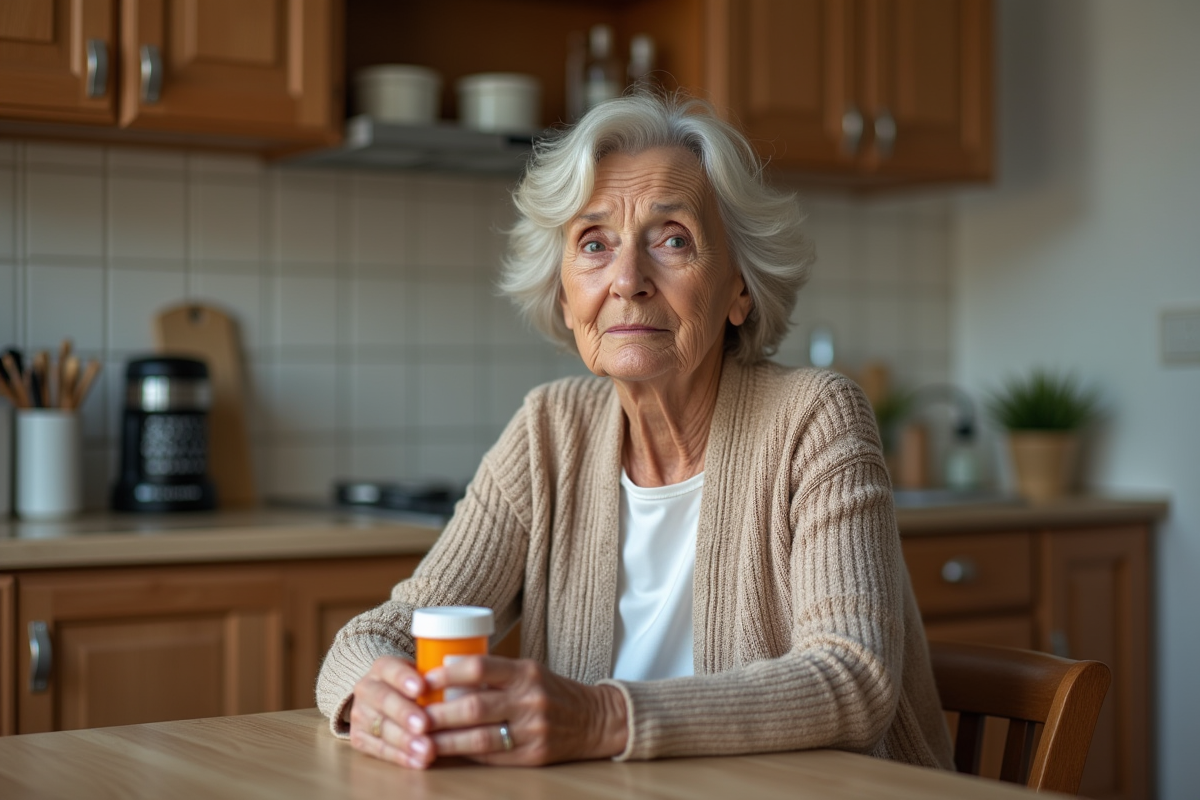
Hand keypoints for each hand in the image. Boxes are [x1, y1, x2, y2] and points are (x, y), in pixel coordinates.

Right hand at [347, 656, 435, 768]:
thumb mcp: (422, 674)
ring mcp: (360, 714)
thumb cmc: (415, 687)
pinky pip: (379, 749)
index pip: (391, 668)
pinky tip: (418, 761)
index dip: (404, 678)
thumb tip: (466, 685)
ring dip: (405, 741)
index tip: (422, 688)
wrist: (385, 700)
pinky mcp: (358, 737)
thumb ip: (436, 679)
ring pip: (381, 727)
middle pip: (384, 700)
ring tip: (426, 750)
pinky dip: (400, 757)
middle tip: (424, 725)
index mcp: (383, 667)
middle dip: (405, 713)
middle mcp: (367, 688)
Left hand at [424, 656, 627, 765]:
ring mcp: (532, 730)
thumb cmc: (551, 691)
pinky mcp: (533, 755)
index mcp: (525, 672)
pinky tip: (447, 752)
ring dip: (445, 740)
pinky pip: (492, 756)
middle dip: (437, 714)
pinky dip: (466, 754)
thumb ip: (494, 675)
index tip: (422, 681)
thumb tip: (444, 680)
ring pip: (479, 737)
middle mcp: (529, 699)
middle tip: (411, 717)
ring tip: (420, 741)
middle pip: (473, 706)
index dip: (447, 675)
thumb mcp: (529, 672)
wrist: (594, 719)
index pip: (479, 667)